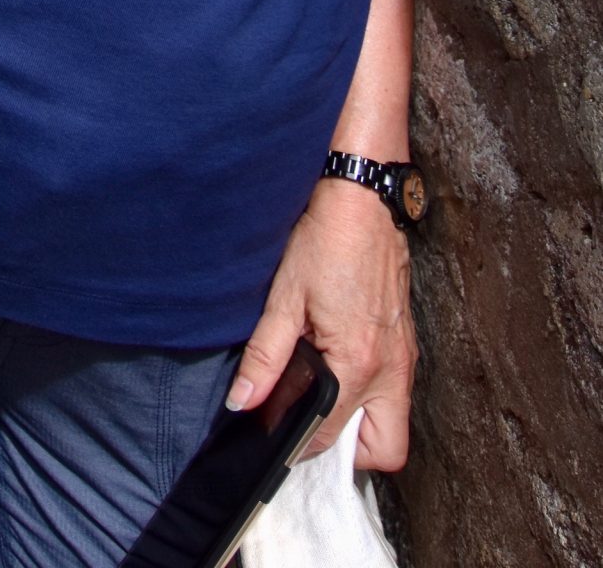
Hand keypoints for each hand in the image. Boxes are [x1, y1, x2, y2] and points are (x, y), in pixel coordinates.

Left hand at [226, 179, 415, 468]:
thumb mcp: (285, 296)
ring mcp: (405, 357)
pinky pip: (397, 392)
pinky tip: (340, 368)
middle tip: (312, 422)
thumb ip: (265, 356)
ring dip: (364, 425)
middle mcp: (392, 369)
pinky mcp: (407, 343)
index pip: (331, 435)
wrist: (363, 198)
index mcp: (359, 363)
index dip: (300, 443)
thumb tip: (243, 401)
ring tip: (324, 396)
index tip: (277, 433)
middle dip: (351, 452)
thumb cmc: (326, 240)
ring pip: (395, 423)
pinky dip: (373, 396)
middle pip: (385, 450)